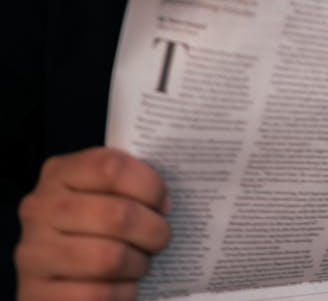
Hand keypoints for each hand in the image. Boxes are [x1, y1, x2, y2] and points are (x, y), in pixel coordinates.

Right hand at [15, 146, 170, 300]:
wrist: (48, 269)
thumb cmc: (86, 222)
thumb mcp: (95, 190)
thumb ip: (122, 183)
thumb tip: (164, 202)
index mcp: (59, 173)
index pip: (112, 167)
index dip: (150, 185)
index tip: (164, 204)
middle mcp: (40, 208)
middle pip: (117, 214)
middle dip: (153, 230)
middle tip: (161, 238)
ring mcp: (34, 252)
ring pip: (109, 258)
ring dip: (138, 264)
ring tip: (142, 263)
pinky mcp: (35, 293)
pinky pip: (96, 295)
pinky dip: (123, 293)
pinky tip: (126, 286)